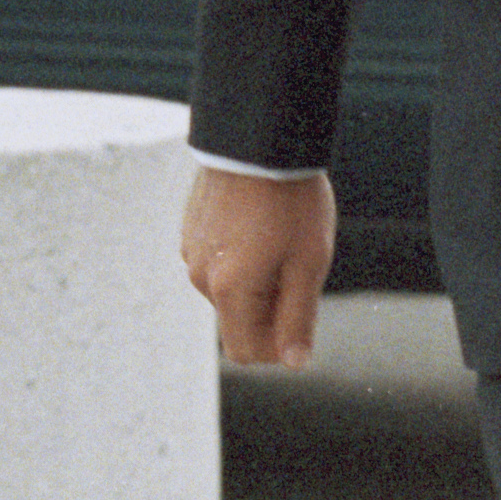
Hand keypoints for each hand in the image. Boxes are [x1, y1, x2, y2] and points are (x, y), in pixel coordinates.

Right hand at [182, 164, 336, 365]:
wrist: (259, 137)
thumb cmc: (291, 198)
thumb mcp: (309, 261)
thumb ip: (298, 318)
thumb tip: (294, 362)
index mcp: (229, 290)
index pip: (244, 351)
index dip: (276, 348)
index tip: (302, 317)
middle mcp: (200, 276)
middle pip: (238, 319)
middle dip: (270, 308)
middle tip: (299, 263)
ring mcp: (191, 249)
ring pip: (229, 288)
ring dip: (257, 278)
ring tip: (281, 234)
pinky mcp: (191, 227)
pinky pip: (219, 259)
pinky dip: (242, 254)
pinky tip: (262, 220)